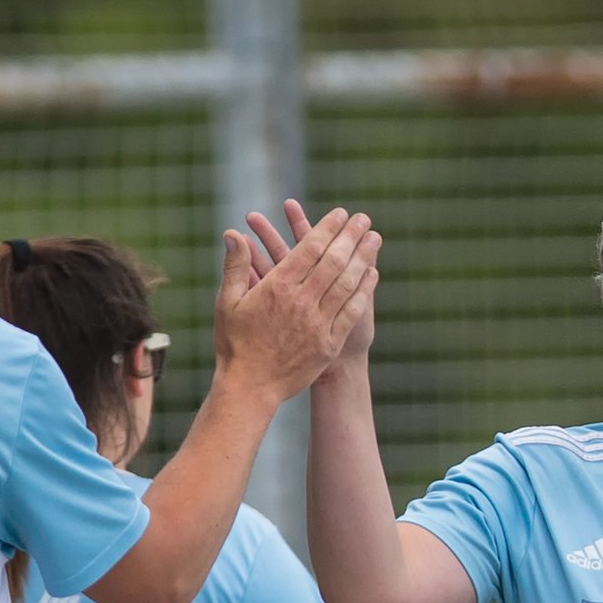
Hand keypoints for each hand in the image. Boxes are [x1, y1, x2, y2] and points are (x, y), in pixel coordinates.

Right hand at [213, 201, 380, 402]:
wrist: (249, 388)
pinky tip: (372, 274)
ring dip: (363, 258)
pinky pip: (351, 312)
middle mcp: (300, 302)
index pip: (309, 248)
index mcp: (277, 287)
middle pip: (333, 261)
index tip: (341, 214)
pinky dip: (363, 291)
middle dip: (351, 236)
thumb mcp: (227, 302)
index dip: (328, 227)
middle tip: (364, 219)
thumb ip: (235, 266)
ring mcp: (317, 324)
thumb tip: (232, 233)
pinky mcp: (328, 344)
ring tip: (375, 238)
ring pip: (347, 283)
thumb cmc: (234, 344)